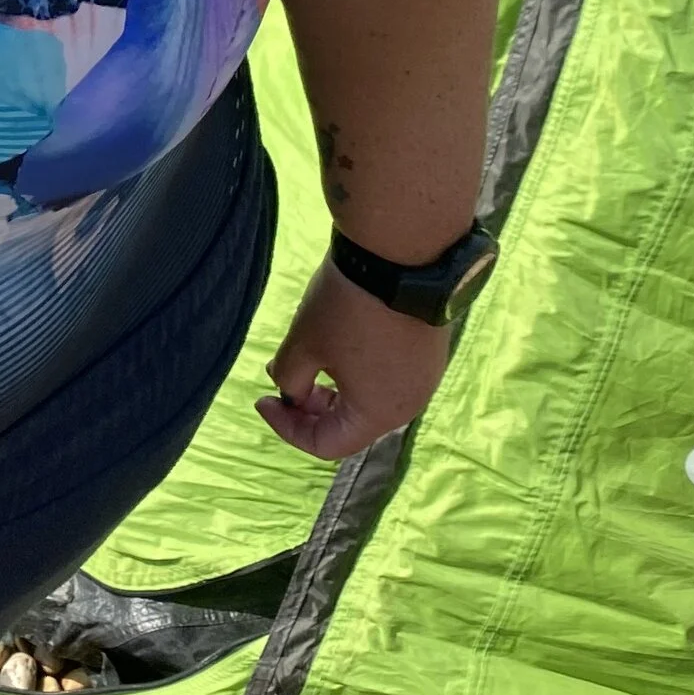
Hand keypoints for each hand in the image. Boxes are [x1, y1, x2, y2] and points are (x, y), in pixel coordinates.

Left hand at [258, 258, 451, 461]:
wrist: (403, 249)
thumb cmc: (349, 305)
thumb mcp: (304, 343)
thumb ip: (290, 378)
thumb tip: (289, 389)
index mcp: (379, 414)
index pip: (327, 446)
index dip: (287, 428)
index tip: (264, 399)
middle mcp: (408, 403)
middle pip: (350, 424)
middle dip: (310, 406)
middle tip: (282, 378)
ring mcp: (424, 376)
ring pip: (369, 398)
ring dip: (332, 385)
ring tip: (306, 353)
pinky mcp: (429, 350)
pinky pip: (387, 374)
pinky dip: (358, 368)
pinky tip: (338, 337)